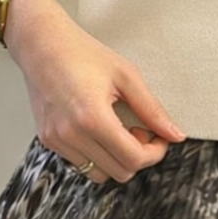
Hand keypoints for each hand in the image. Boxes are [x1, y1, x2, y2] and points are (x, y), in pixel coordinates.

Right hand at [4, 0, 185, 184]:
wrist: (42, 44)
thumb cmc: (83, 53)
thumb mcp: (126, 75)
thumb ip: (152, 109)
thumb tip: (175, 134)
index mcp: (92, 117)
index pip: (133, 159)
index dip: (154, 153)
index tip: (160, 137)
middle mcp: (71, 135)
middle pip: (119, 172)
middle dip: (138, 156)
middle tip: (141, 130)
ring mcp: (56, 141)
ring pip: (99, 174)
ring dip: (116, 159)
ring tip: (120, 129)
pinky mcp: (47, 141)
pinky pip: (80, 163)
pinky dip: (97, 155)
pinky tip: (100, 129)